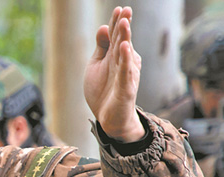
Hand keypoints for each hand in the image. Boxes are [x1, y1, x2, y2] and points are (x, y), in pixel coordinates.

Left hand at [84, 6, 144, 141]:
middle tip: (125, 10)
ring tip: (124, 23)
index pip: (116, 36)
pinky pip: (126, 73)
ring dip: (125, 38)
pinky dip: (126, 61)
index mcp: (115, 56)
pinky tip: (126, 48)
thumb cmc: (104, 90)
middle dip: (123, 26)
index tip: (118, 8)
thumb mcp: (97, 65)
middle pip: (122, 41)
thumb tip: (103, 27)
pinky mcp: (125, 88)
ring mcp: (125, 75)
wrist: (109, 118)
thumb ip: (101, 47)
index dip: (116, 23)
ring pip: (125, 54)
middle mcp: (123, 62)